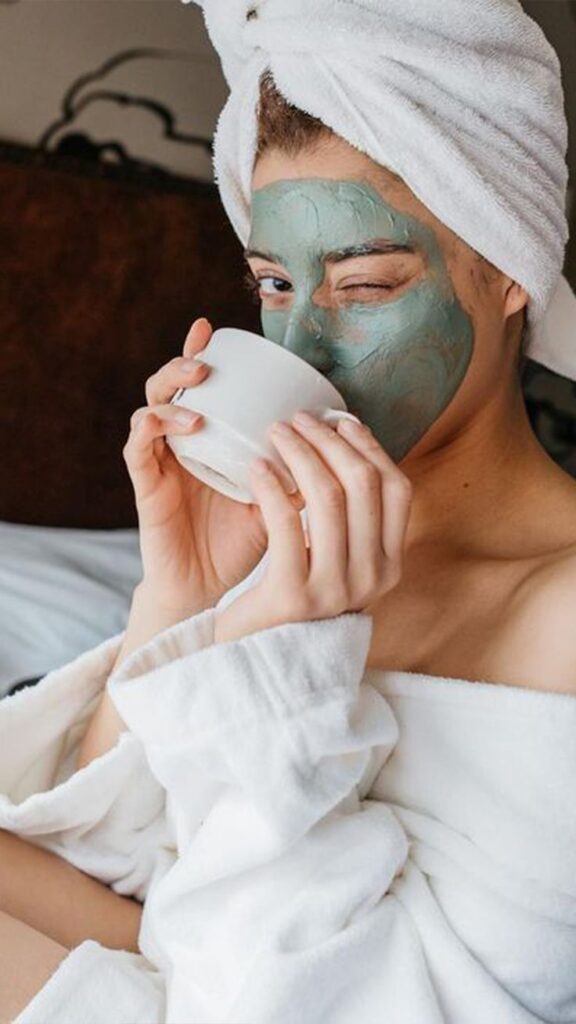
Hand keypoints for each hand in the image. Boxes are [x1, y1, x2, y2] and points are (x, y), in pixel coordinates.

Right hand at [123, 317, 303, 611]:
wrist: (209, 588)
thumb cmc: (243, 541)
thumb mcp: (279, 501)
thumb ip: (298, 472)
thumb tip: (337, 444)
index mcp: (209, 439)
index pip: (202, 388)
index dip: (202, 354)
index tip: (216, 329)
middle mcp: (180, 443)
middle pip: (170, 386)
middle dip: (185, 360)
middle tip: (207, 355)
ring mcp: (160, 461)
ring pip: (150, 405)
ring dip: (171, 386)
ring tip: (197, 380)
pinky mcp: (146, 485)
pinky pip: (138, 447)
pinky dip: (156, 425)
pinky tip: (186, 422)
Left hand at [213, 411, 412, 643]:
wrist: (259, 663)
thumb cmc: (293, 603)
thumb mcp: (338, 566)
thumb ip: (351, 524)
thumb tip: (348, 447)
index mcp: (389, 566)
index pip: (398, 490)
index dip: (371, 447)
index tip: (341, 421)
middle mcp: (372, 578)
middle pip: (363, 485)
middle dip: (330, 441)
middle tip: (298, 419)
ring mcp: (335, 589)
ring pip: (328, 498)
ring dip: (300, 454)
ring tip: (275, 433)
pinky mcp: (294, 594)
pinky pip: (285, 522)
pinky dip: (272, 486)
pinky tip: (256, 468)